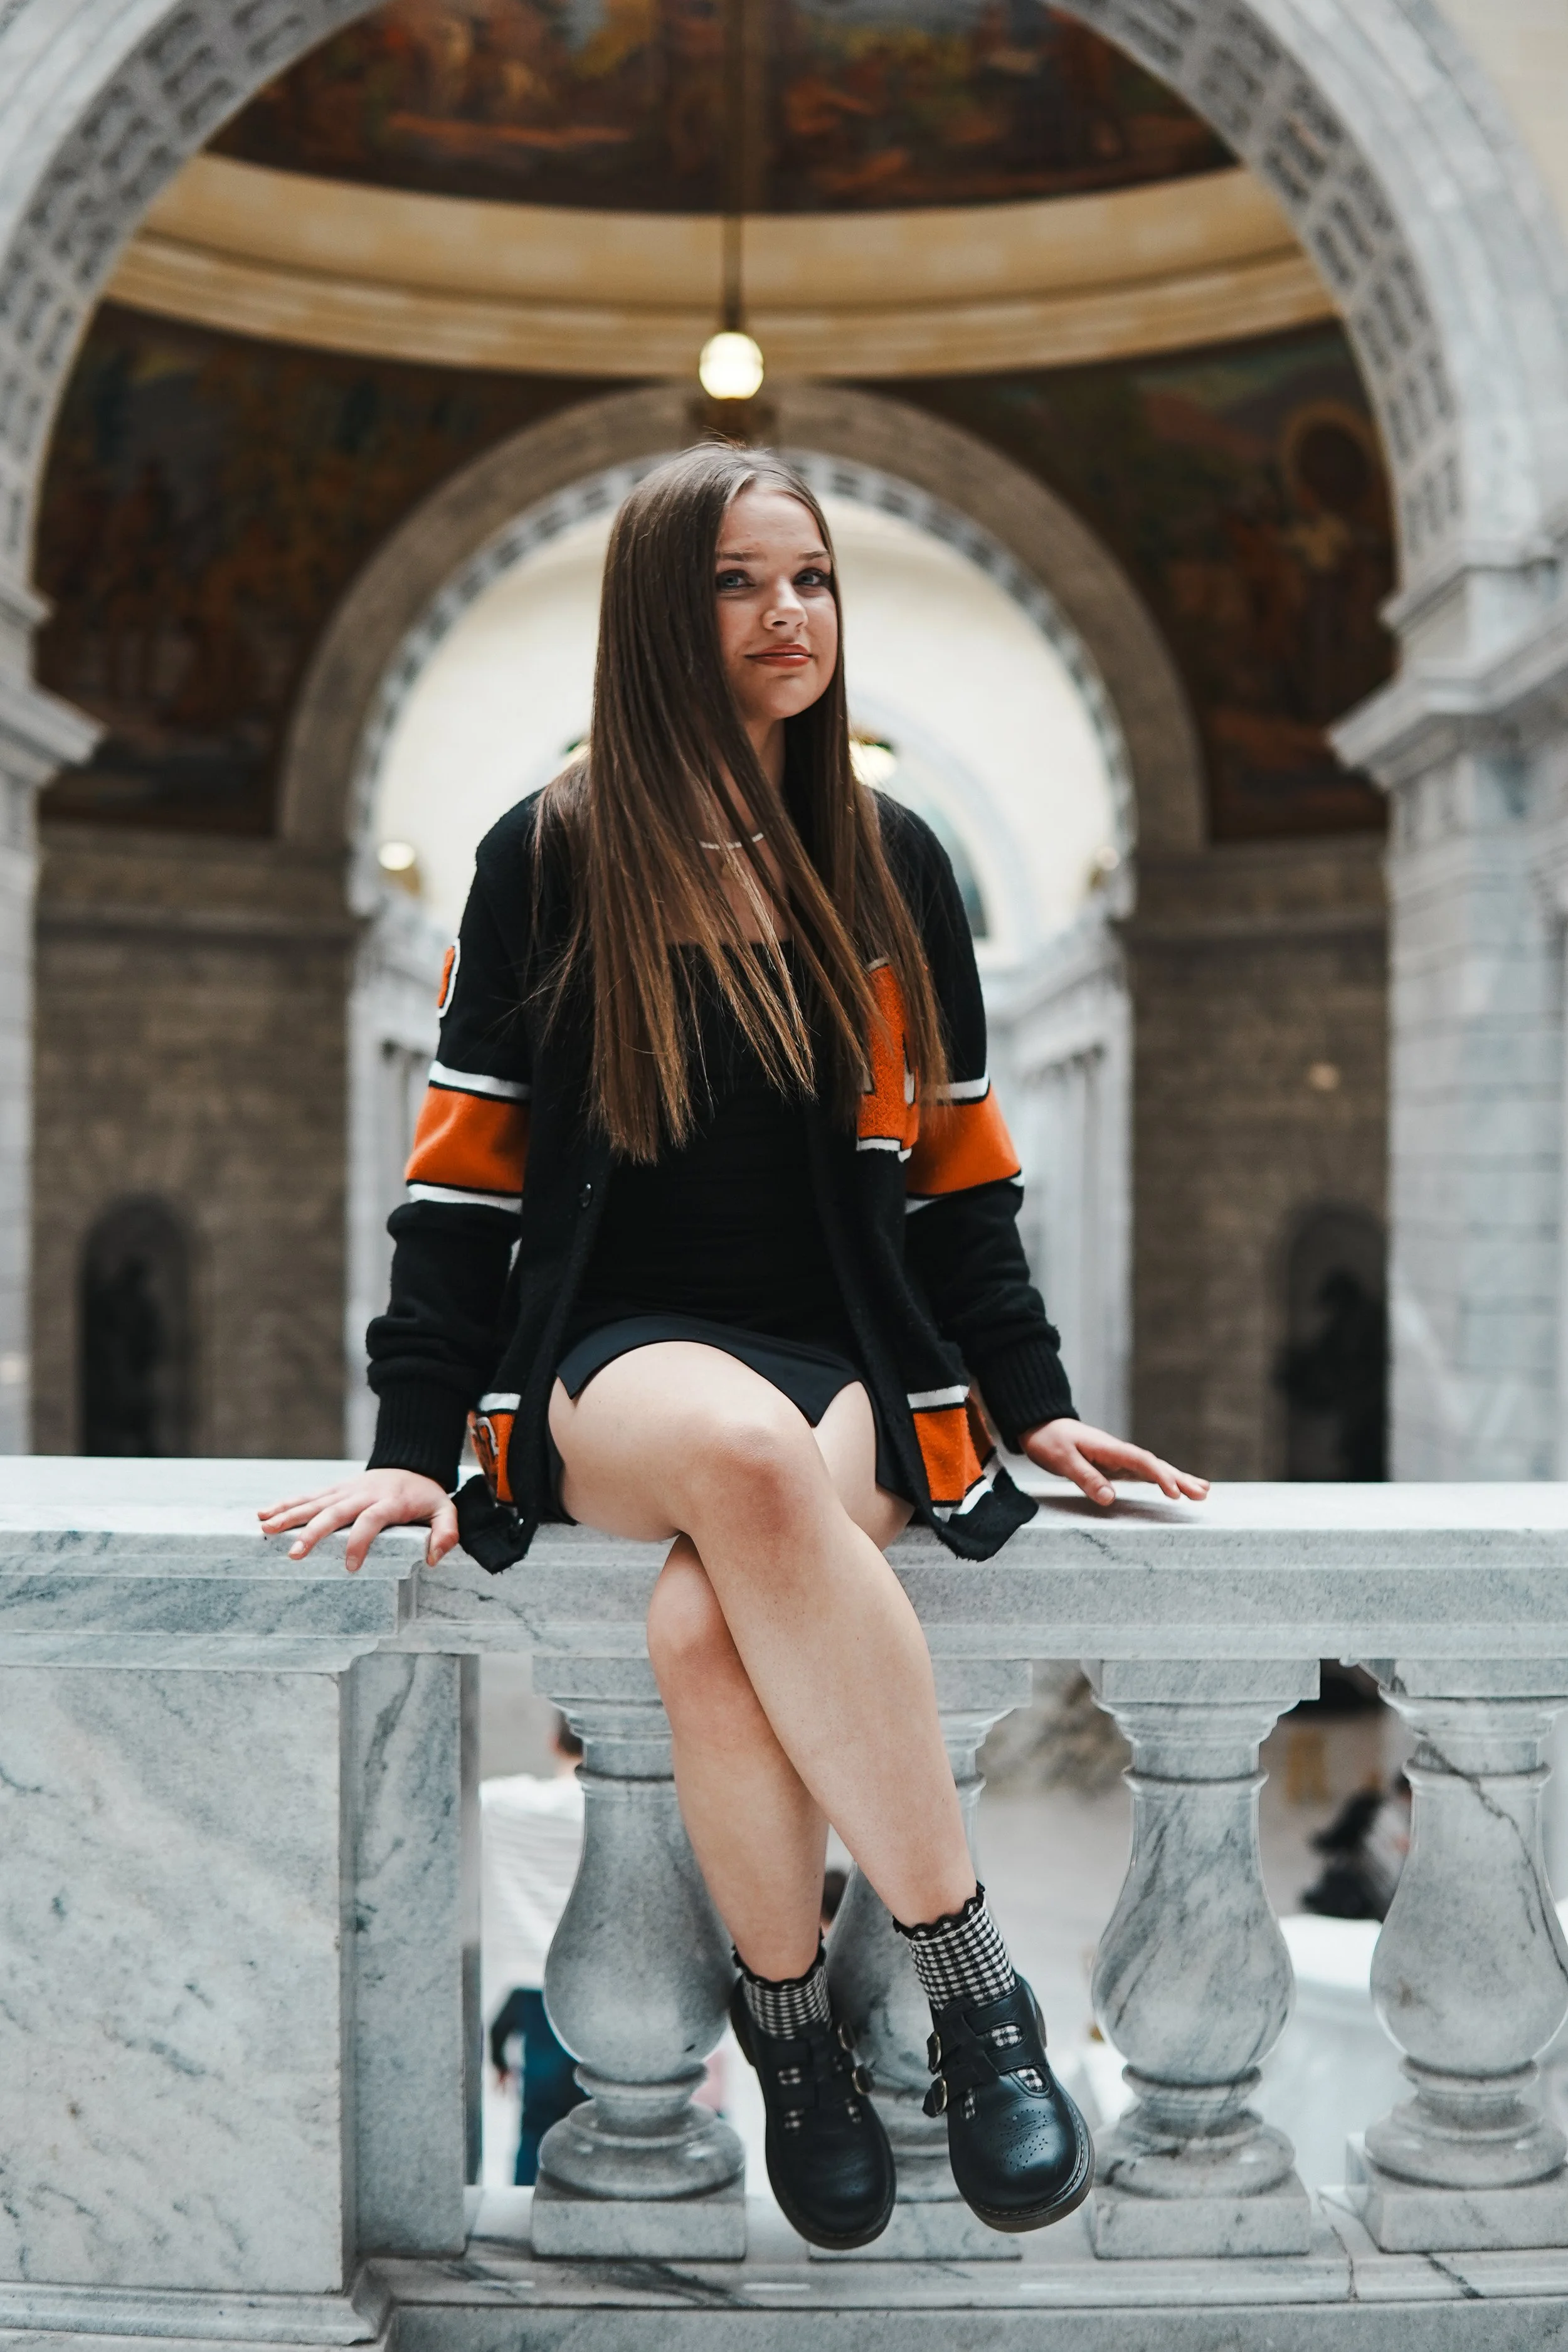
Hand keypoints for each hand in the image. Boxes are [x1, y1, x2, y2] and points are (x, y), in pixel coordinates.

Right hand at [258, 1468, 458, 1573]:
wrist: (412, 1463)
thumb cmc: (426, 1496)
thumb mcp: (445, 1510)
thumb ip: (446, 1532)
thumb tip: (432, 1559)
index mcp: (389, 1502)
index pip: (371, 1520)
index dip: (360, 1542)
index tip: (350, 1566)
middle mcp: (363, 1494)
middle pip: (335, 1512)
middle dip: (312, 1533)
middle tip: (293, 1554)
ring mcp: (346, 1490)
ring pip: (315, 1502)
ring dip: (289, 1515)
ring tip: (265, 1529)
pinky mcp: (335, 1489)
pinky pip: (308, 1496)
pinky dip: (286, 1503)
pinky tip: (264, 1513)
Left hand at [1020, 1418, 1208, 1509]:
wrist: (1042, 1426)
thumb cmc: (1050, 1442)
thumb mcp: (1063, 1460)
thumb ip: (1085, 1478)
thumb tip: (1110, 1499)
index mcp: (1110, 1448)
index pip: (1142, 1462)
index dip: (1160, 1477)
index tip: (1175, 1493)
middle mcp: (1120, 1452)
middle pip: (1155, 1465)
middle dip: (1179, 1479)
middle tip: (1202, 1493)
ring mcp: (1120, 1459)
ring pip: (1154, 1469)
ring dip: (1177, 1479)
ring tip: (1202, 1492)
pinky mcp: (1116, 1466)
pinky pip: (1144, 1473)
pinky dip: (1163, 1480)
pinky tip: (1177, 1488)